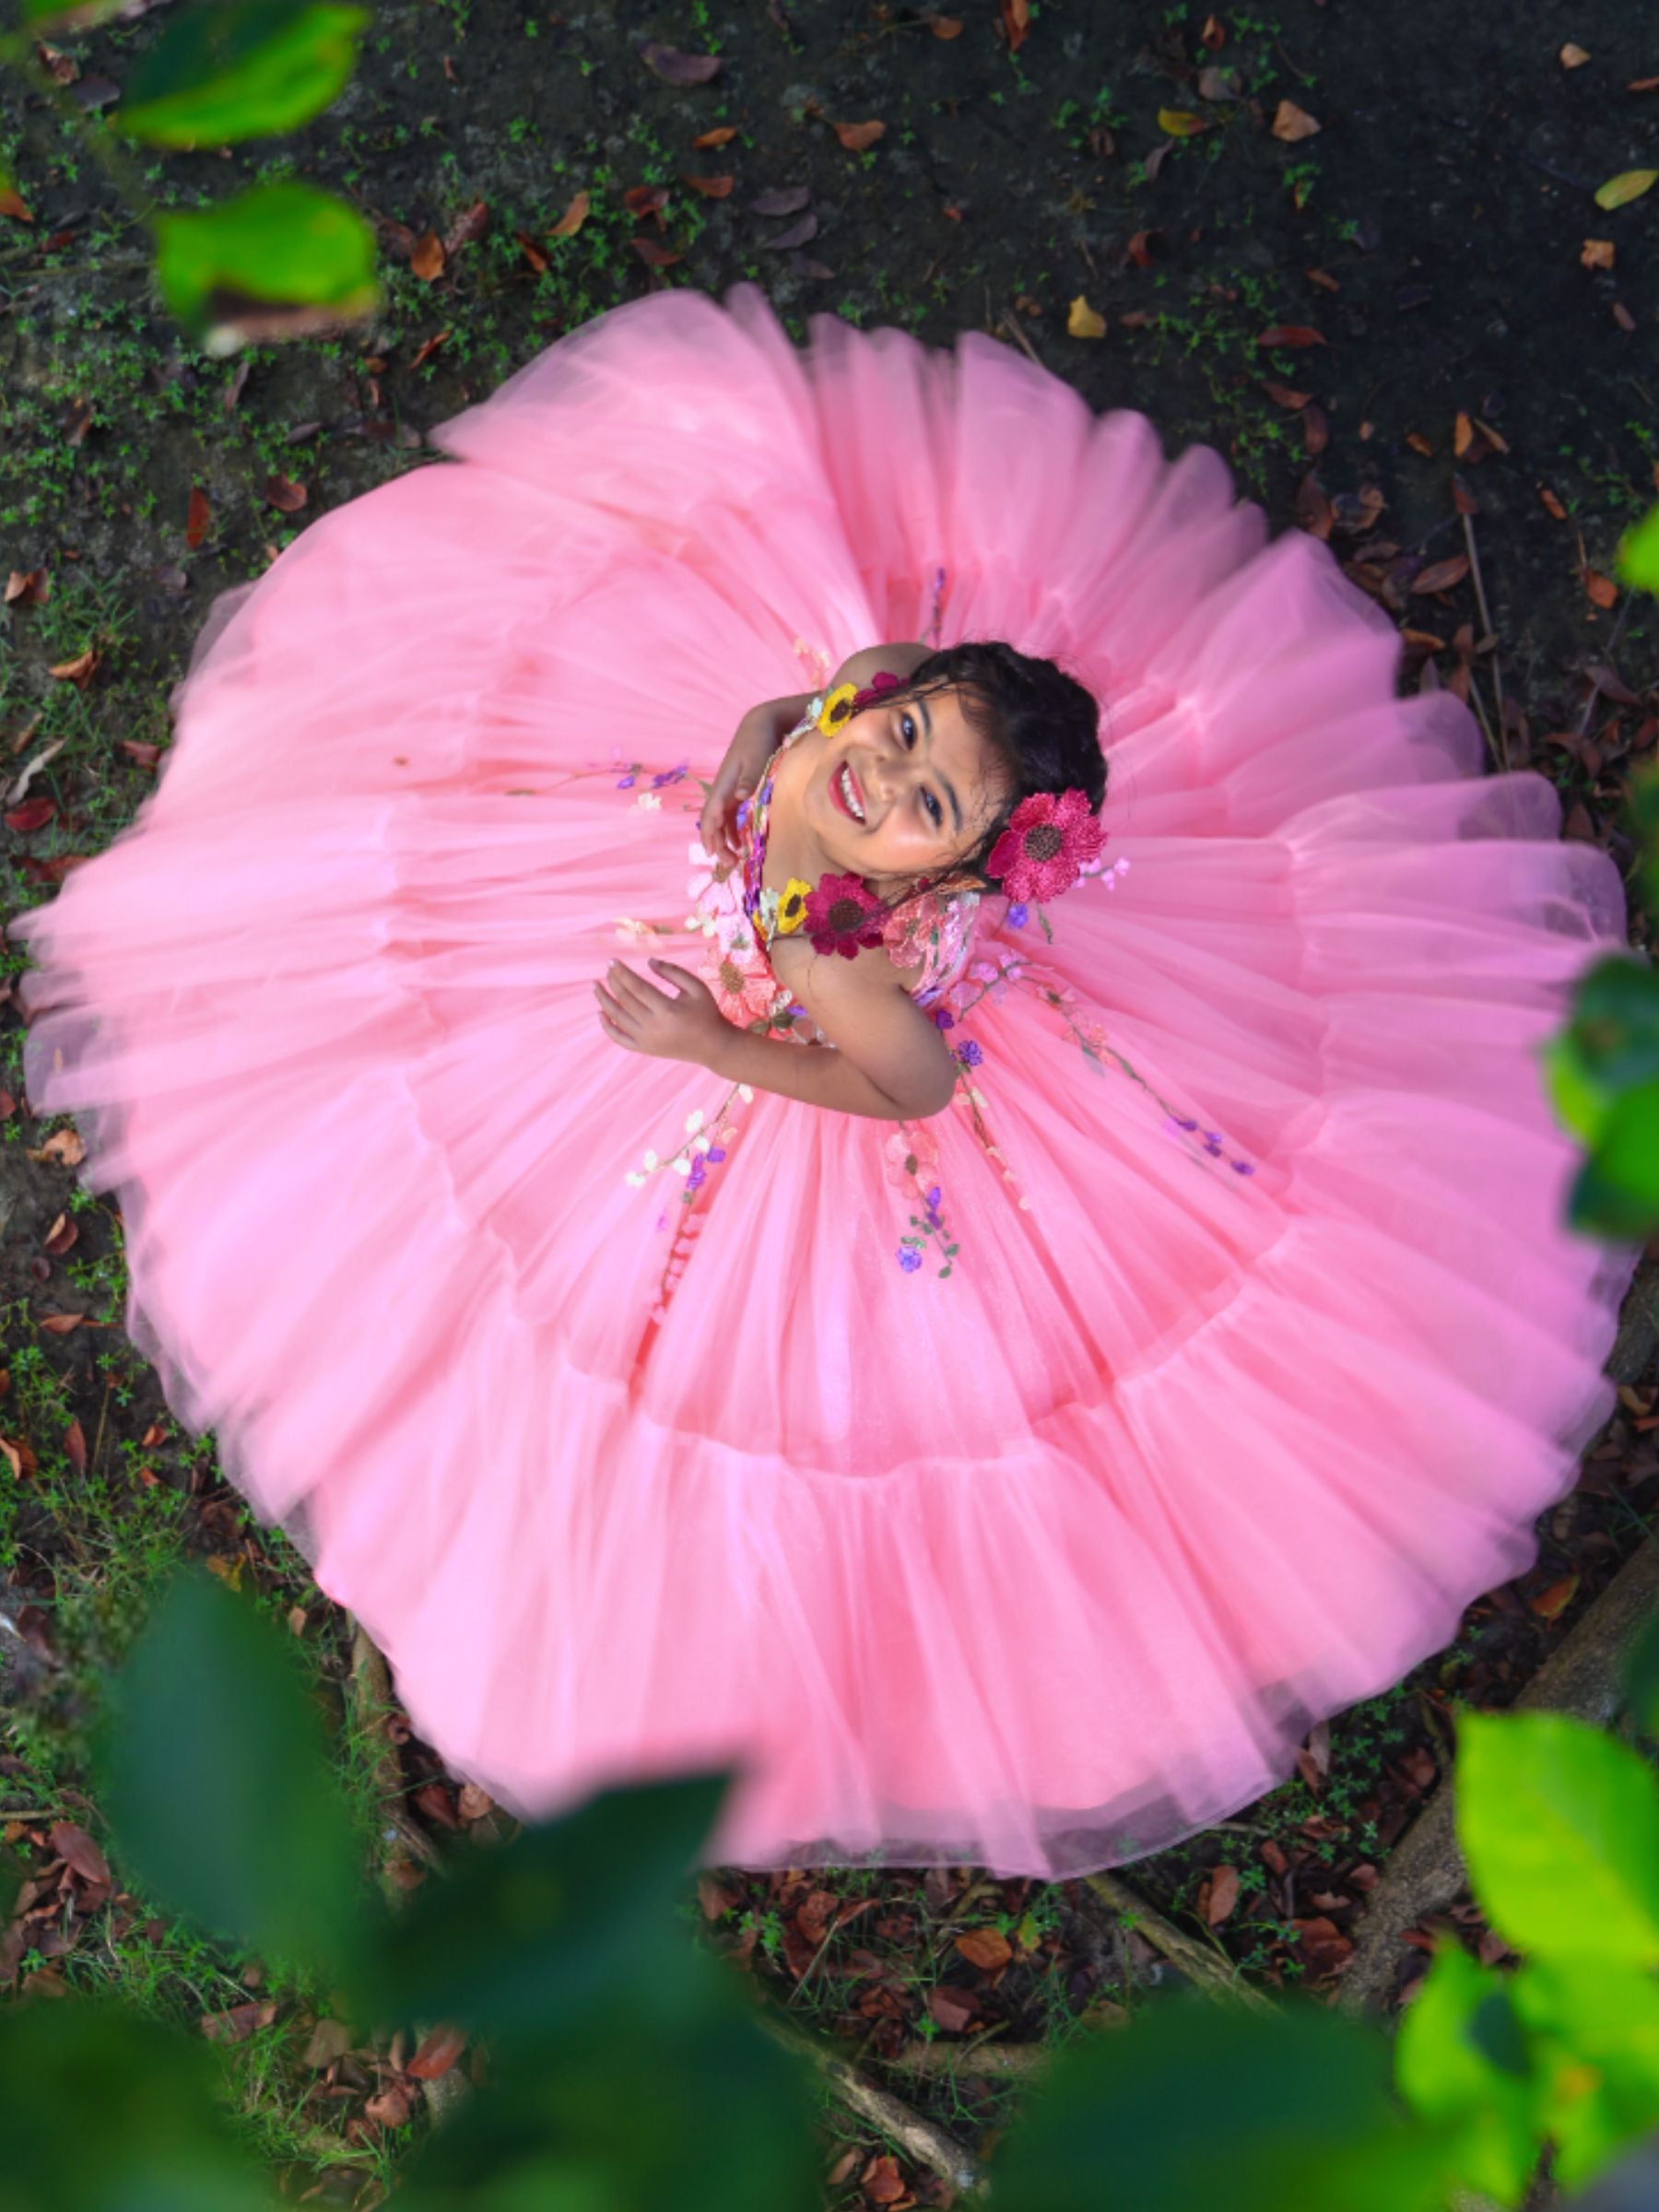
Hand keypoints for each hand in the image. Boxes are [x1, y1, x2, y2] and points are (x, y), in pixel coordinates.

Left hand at [595, 957, 728, 1067]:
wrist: (713, 1046)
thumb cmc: (707, 1012)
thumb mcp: (696, 987)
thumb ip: (673, 972)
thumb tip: (648, 962)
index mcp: (667, 1009)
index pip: (636, 987)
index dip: (622, 973)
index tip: (612, 961)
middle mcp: (654, 1026)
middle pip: (625, 1000)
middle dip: (613, 982)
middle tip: (607, 970)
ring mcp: (647, 1040)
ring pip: (617, 1018)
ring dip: (604, 1001)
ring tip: (596, 986)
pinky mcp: (645, 1049)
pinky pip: (620, 1039)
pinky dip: (607, 1027)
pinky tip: (600, 1013)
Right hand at [697, 711, 774, 864]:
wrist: (760, 725)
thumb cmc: (758, 740)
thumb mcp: (757, 758)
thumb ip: (749, 778)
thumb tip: (739, 797)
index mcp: (724, 783)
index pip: (711, 812)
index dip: (710, 832)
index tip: (713, 851)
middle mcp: (722, 789)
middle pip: (712, 821)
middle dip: (716, 843)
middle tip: (728, 862)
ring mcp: (729, 791)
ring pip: (720, 822)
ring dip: (723, 840)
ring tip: (733, 859)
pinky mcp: (737, 792)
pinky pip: (729, 817)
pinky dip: (731, 831)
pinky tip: (739, 843)